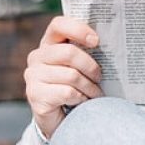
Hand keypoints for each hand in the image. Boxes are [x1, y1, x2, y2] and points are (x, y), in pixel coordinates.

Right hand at [24, 16, 103, 138]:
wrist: (60, 119)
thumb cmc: (76, 87)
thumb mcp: (81, 67)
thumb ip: (87, 52)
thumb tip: (112, 43)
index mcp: (49, 44)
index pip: (58, 24)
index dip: (78, 30)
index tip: (96, 41)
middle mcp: (37, 57)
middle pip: (69, 52)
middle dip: (91, 67)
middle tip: (99, 77)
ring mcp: (33, 76)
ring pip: (71, 75)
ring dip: (89, 87)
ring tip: (95, 94)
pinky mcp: (35, 95)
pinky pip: (67, 92)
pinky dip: (81, 98)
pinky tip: (82, 102)